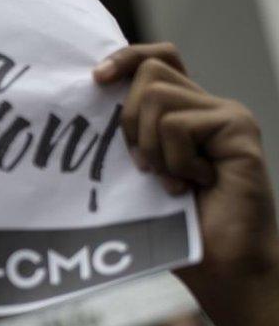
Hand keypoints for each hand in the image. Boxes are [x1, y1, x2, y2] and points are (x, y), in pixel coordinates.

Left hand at [93, 43, 278, 309]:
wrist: (223, 267)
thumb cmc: (176, 230)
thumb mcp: (137, 175)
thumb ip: (125, 138)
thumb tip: (87, 101)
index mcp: (182, 113)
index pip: (155, 59)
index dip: (125, 57)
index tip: (95, 79)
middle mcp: (207, 106)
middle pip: (149, 73)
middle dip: (128, 119)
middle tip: (142, 166)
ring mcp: (226, 114)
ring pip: (157, 97)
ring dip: (150, 147)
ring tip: (172, 182)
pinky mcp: (238, 128)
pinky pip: (178, 125)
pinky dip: (174, 161)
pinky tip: (195, 185)